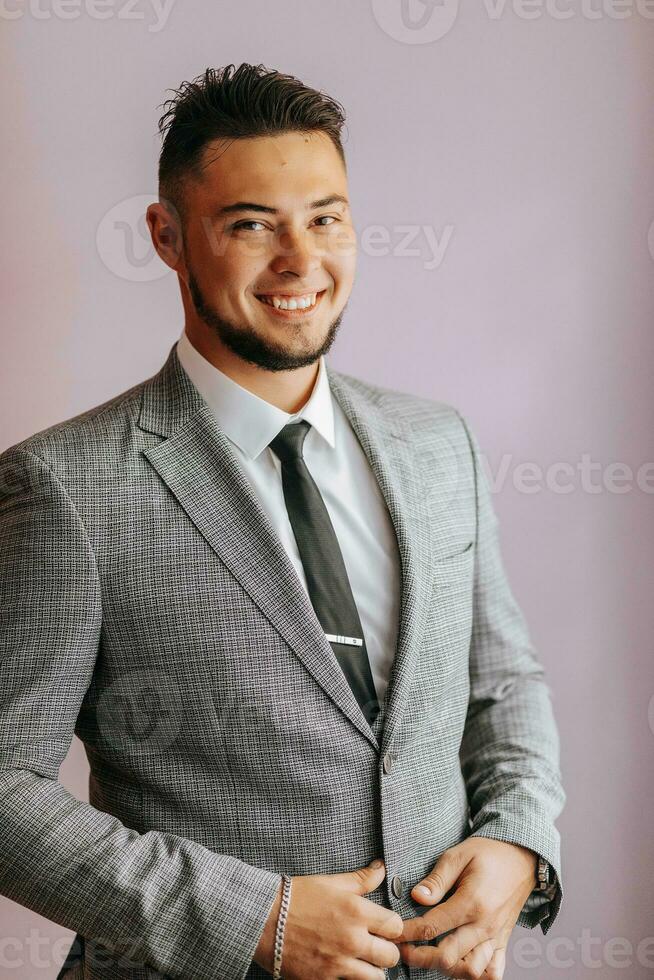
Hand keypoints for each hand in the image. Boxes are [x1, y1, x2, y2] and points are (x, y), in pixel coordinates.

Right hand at [253, 858, 402, 978]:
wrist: (262, 918)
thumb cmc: (296, 897)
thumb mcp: (330, 882)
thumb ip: (361, 879)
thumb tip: (381, 868)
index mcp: (356, 911)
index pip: (396, 926)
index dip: (392, 928)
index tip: (384, 928)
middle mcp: (351, 939)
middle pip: (391, 957)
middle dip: (386, 952)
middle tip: (375, 947)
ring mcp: (338, 964)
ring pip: (376, 978)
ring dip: (371, 971)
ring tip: (361, 962)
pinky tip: (343, 972)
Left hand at [396, 837, 537, 978]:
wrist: (522, 855)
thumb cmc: (489, 852)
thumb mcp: (459, 854)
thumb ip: (437, 879)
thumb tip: (416, 897)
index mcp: (472, 902)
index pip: (432, 927)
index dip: (408, 933)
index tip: (393, 932)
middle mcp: (485, 925)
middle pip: (448, 957)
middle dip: (421, 957)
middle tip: (403, 950)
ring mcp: (496, 936)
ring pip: (470, 970)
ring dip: (447, 969)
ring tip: (429, 956)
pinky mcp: (503, 941)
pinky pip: (493, 972)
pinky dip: (476, 974)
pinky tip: (459, 965)